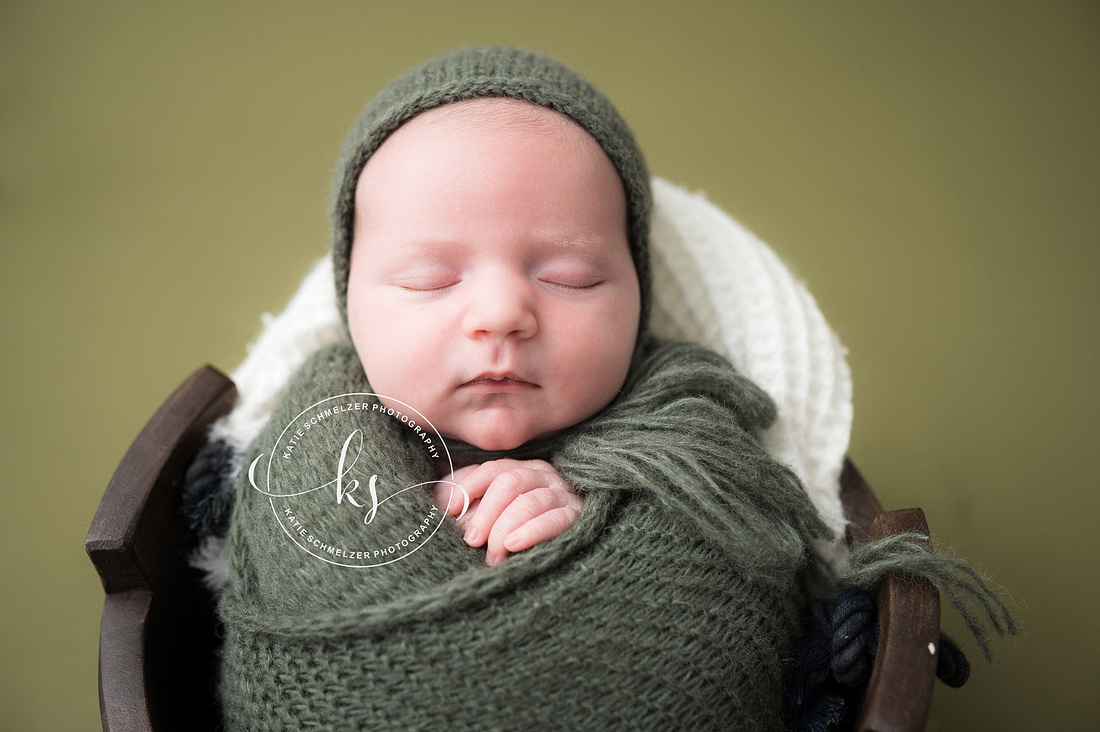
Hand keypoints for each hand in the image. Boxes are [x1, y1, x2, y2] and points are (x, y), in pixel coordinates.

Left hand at [432, 459, 582, 565]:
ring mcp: (562, 494)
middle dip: (486, 513)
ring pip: (530, 502)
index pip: (493, 470)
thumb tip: (447, 504)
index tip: (451, 509)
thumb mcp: (480, 517)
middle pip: (510, 483)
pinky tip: (512, 545)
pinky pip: (555, 519)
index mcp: (520, 470)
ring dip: (505, 528)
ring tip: (492, 555)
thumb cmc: (503, 537)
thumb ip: (465, 503)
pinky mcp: (575, 517)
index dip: (470, 487)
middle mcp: (543, 476)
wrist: (545, 568)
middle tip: (472, 540)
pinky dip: (532, 531)